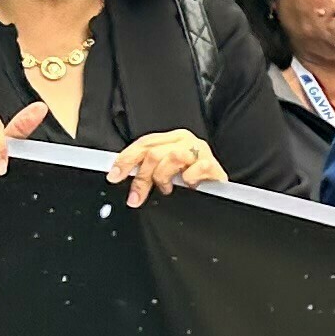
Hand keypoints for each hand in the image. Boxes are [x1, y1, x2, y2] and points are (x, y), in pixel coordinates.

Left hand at [106, 130, 225, 204]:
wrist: (220, 187)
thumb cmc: (192, 179)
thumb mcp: (167, 171)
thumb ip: (147, 169)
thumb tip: (121, 176)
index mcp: (171, 139)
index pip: (144, 143)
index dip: (126, 160)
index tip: (114, 176)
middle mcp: (185, 141)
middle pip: (154, 152)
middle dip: (141, 177)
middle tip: (135, 196)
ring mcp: (200, 151)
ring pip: (171, 157)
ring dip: (163, 177)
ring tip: (166, 189)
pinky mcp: (212, 164)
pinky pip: (194, 169)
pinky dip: (188, 179)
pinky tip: (188, 185)